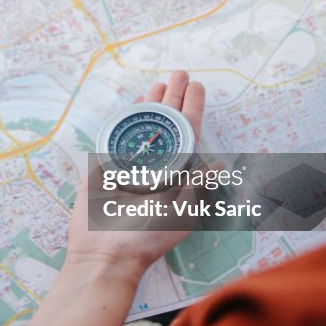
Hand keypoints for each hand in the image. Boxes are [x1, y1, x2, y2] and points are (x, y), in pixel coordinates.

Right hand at [65, 70, 204, 282]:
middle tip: (179, 73)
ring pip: (142, 127)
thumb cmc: (147, 235)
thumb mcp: (182, 212)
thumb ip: (198, 185)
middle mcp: (157, 165)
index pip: (189, 132)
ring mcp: (131, 165)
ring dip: (150, 104)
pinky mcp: (107, 167)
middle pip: (167, 123)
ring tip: (158, 83)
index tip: (197, 86)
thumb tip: (219, 163)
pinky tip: (131, 106)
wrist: (105, 252)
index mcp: (178, 173)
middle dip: (173, 97)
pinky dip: (124, 122)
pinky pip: (117, 138)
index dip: (193, 107)